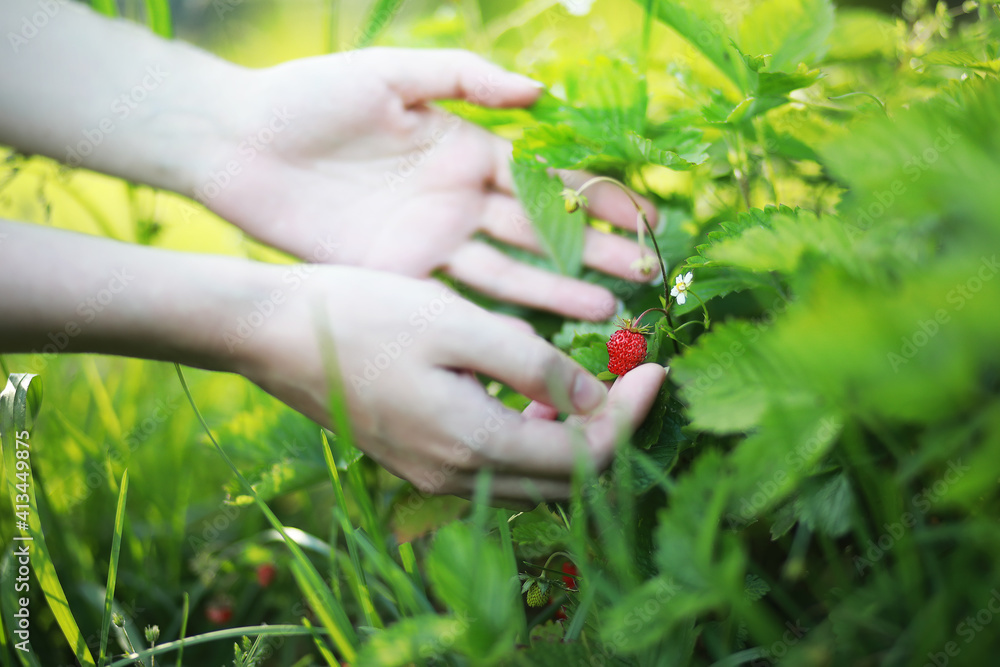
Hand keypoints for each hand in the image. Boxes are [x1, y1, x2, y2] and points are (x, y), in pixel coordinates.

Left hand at [203, 48, 658, 320]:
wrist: (237, 143)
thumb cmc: (309, 98)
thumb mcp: (390, 74)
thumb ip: (465, 79)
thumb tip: (541, 94)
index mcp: (466, 147)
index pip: (547, 178)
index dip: (598, 199)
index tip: (648, 219)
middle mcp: (459, 198)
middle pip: (541, 229)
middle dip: (595, 250)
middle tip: (645, 274)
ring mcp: (432, 240)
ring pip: (510, 269)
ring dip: (558, 288)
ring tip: (606, 310)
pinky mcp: (399, 272)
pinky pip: (459, 294)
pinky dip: (498, 311)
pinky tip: (537, 330)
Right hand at [233, 264, 665, 501]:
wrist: (272, 333)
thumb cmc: (364, 315)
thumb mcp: (460, 325)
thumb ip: (536, 367)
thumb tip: (598, 397)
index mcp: (475, 445)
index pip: (586, 455)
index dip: (632, 415)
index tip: (659, 366)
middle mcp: (458, 477)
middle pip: (566, 482)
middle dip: (613, 433)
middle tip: (637, 379)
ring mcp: (433, 476)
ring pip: (533, 479)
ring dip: (573, 440)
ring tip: (590, 384)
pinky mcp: (417, 460)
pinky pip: (496, 466)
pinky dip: (532, 439)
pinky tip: (532, 397)